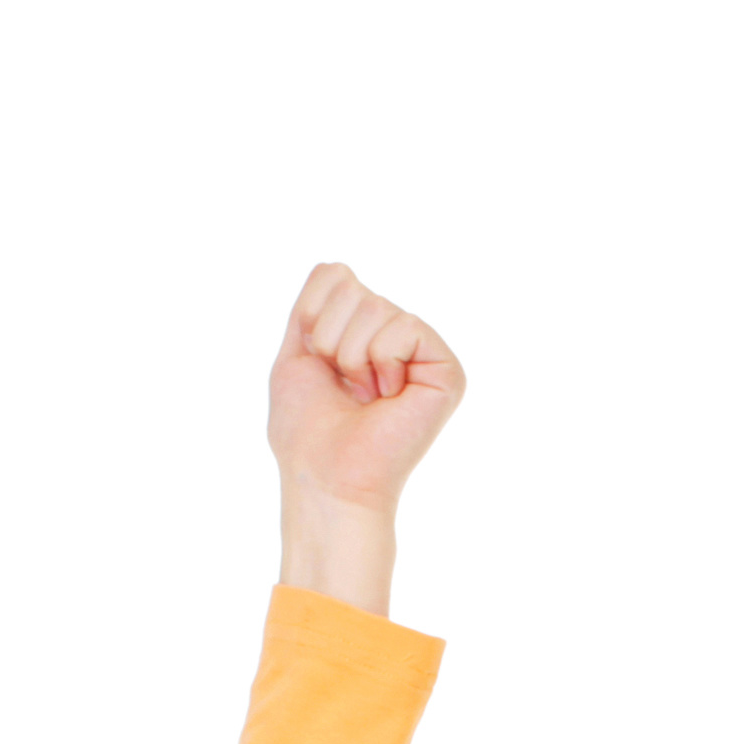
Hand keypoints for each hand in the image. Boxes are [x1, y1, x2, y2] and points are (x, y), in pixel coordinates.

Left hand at [266, 264, 463, 515]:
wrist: (328, 475)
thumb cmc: (308, 431)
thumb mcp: (297, 353)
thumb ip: (313, 306)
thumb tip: (339, 267)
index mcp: (365, 334)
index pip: (335, 275)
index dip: (313, 315)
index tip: (319, 364)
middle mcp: (399, 339)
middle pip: (354, 287)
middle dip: (331, 337)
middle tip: (345, 386)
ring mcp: (425, 353)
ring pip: (376, 305)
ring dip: (353, 355)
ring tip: (365, 395)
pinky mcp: (446, 370)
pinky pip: (404, 327)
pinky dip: (382, 360)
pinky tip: (389, 395)